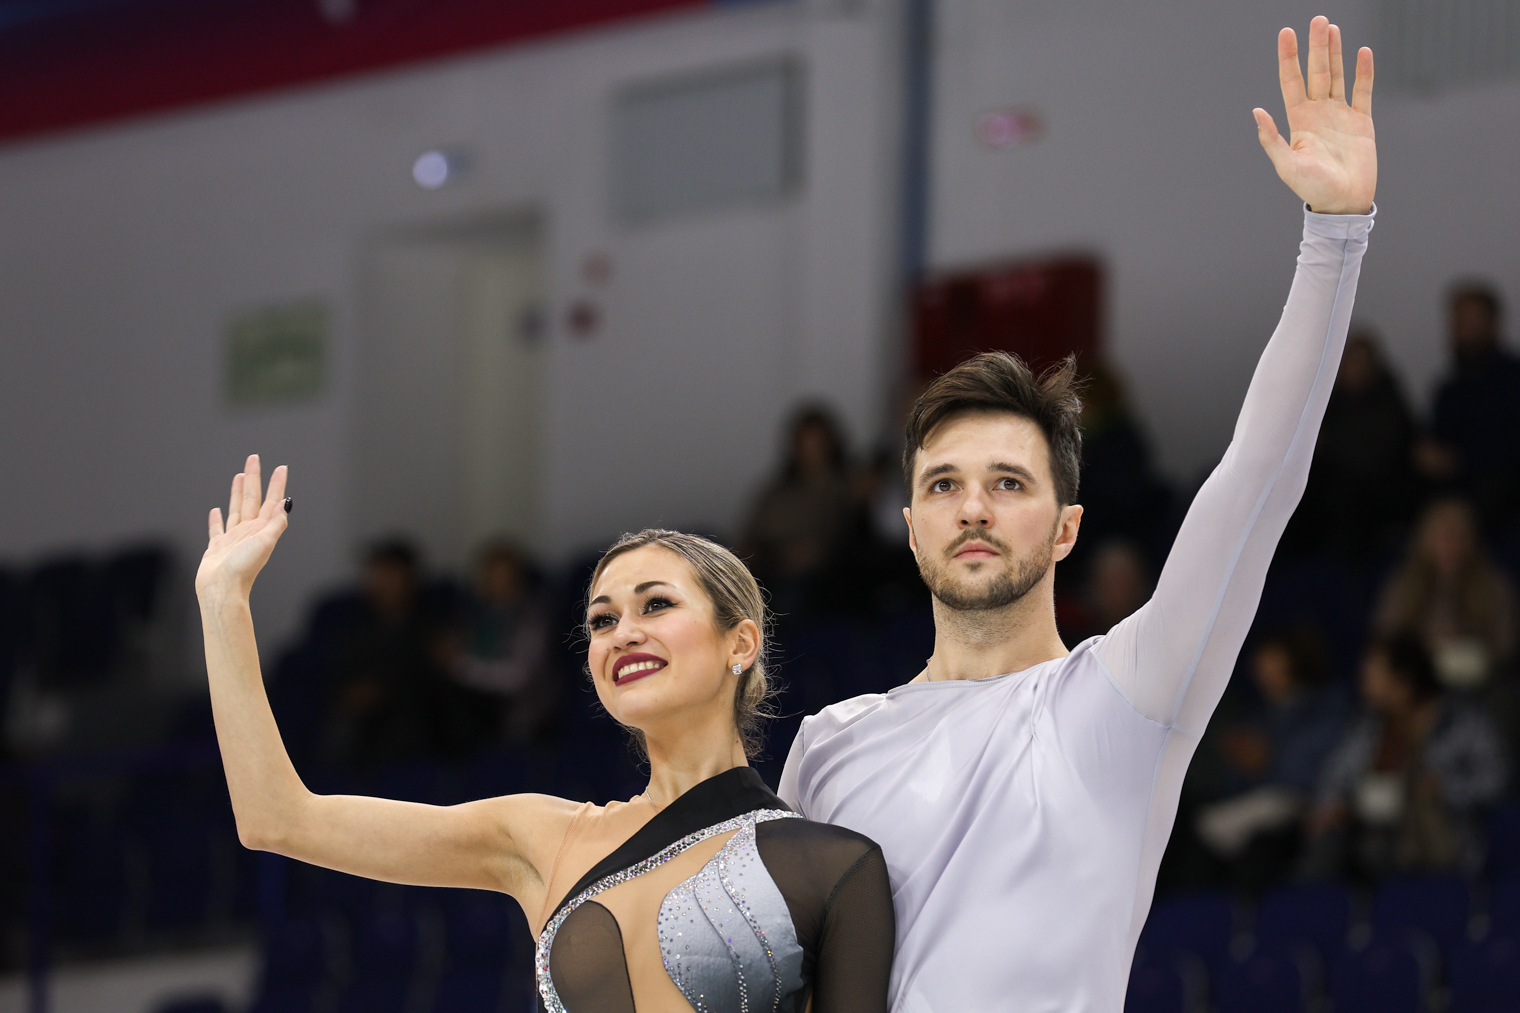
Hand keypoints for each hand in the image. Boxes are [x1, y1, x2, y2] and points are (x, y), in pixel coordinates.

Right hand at [196, 454, 289, 599]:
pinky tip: (216, 510)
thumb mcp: (264, 543)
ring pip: (236, 508)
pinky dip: (217, 519)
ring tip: (239, 476)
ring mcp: (233, 538)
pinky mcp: (217, 547)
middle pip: (251, 498)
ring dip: (237, 492)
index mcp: (261, 528)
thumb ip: (275, 523)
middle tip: (254, 458)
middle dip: (254, 478)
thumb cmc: (243, 569)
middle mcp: (248, 531)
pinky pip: (217, 528)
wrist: (222, 589)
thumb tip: (286, 503)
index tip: (281, 467)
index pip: (271, 500)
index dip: (277, 484)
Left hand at [1254, 17, 1375, 214]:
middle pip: (1316, 72)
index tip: (1286, 33)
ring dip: (1335, 53)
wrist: (1343, 202)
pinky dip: (1364, 72)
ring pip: (1337, 76)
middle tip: (1316, 20)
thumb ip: (1272, 139)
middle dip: (1316, 47)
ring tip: (1332, 29)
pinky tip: (1362, 52)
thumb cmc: (1312, 189)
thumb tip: (1256, 112)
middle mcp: (1318, 113)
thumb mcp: (1287, 166)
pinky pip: (1363, 91)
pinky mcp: (1362, 121)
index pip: (1292, 81)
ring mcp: (1340, 115)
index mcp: (1299, 121)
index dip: (1289, 57)